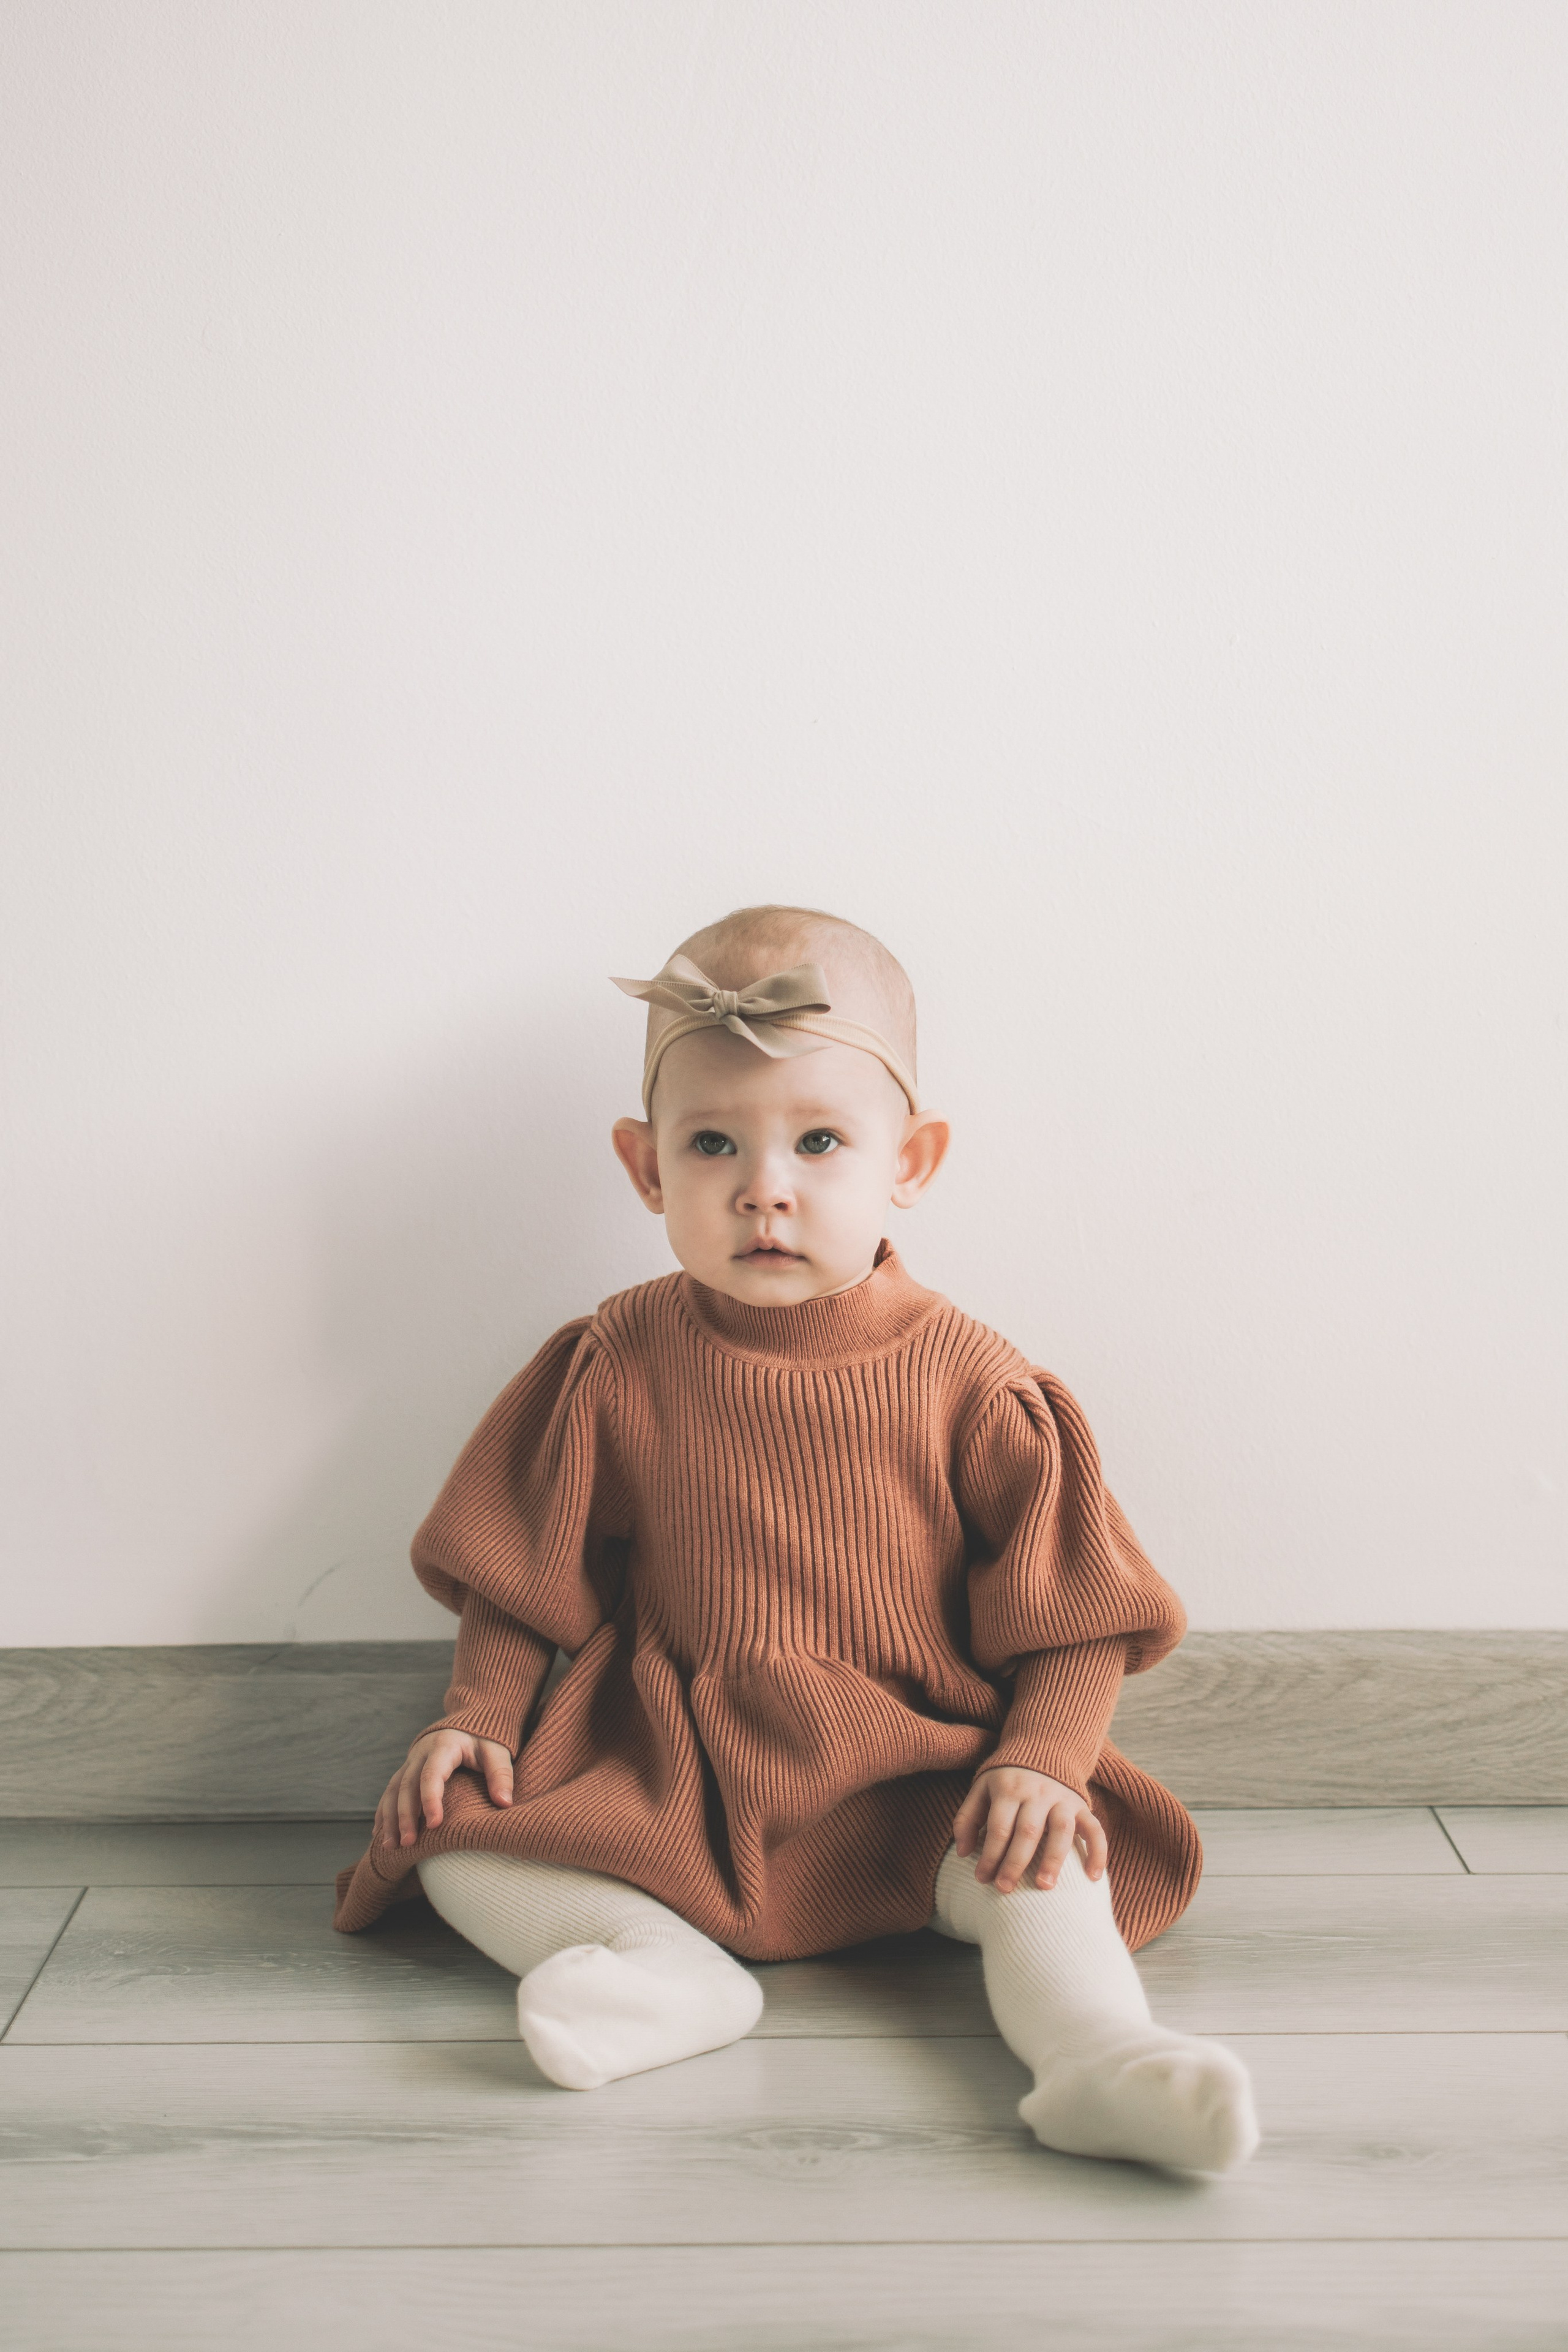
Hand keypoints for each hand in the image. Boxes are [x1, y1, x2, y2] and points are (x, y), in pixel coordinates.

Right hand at [374, 1729, 514, 1849]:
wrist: (466, 1725)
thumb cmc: (484, 1741)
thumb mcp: (497, 1752)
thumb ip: (501, 1774)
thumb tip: (505, 1803)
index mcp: (443, 1746)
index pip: (432, 1774)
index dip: (431, 1799)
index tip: (435, 1825)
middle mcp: (420, 1753)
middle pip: (407, 1785)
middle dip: (405, 1815)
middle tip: (408, 1843)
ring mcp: (410, 1762)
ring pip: (393, 1790)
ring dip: (389, 1818)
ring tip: (390, 1846)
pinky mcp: (405, 1771)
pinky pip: (389, 1793)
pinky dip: (383, 1813)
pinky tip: (379, 1835)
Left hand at [952, 1764, 1106, 1894]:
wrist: (1042, 1748)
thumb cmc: (1006, 1779)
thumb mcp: (981, 1789)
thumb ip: (967, 1818)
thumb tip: (963, 1852)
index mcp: (1009, 1789)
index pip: (999, 1827)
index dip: (989, 1855)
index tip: (982, 1878)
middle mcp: (1037, 1793)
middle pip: (1028, 1831)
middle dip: (1015, 1862)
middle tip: (1005, 1889)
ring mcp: (1062, 1799)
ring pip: (1061, 1830)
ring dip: (1053, 1859)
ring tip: (1044, 1886)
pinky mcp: (1081, 1806)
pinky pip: (1094, 1828)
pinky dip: (1098, 1852)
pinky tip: (1094, 1877)